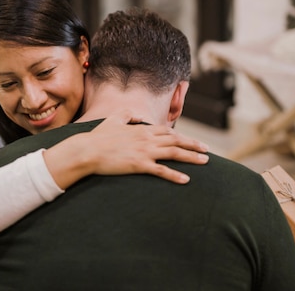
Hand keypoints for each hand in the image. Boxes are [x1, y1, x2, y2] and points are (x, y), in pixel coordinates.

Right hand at [83, 110, 208, 183]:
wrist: (87, 150)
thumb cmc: (98, 137)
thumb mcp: (113, 119)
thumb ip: (128, 115)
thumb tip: (139, 117)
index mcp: (142, 128)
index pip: (167, 131)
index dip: (182, 136)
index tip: (192, 141)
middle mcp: (146, 138)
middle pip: (176, 140)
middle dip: (194, 145)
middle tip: (207, 151)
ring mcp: (144, 151)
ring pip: (174, 153)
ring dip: (191, 157)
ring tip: (205, 162)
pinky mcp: (139, 165)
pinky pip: (162, 170)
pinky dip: (175, 175)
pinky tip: (186, 180)